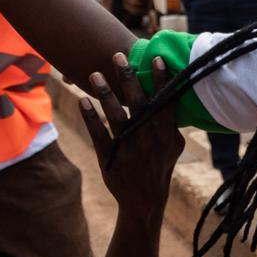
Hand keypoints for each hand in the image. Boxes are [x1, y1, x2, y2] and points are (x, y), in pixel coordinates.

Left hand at [79, 53, 183, 213]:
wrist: (145, 200)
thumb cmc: (160, 168)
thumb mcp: (174, 147)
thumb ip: (172, 124)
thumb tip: (174, 99)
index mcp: (166, 133)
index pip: (164, 101)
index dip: (161, 79)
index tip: (156, 58)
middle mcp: (148, 137)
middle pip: (138, 102)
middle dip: (128, 77)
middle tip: (117, 56)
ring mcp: (129, 146)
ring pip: (116, 115)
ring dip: (105, 93)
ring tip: (94, 74)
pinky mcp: (110, 156)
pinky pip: (99, 133)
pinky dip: (90, 117)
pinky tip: (82, 101)